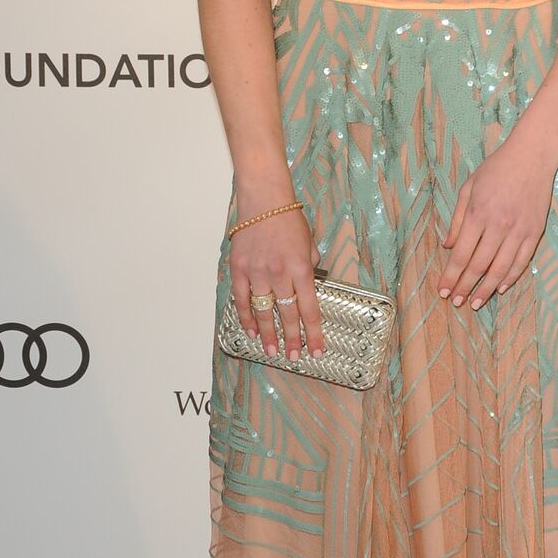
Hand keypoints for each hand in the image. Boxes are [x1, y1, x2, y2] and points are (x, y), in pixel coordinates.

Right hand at [230, 198, 322, 360]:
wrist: (264, 200)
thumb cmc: (289, 219)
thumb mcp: (310, 244)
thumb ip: (310, 268)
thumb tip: (308, 287)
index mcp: (302, 269)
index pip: (310, 309)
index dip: (314, 334)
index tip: (317, 351)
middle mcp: (280, 274)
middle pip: (287, 315)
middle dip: (292, 340)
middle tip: (294, 357)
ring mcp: (258, 272)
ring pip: (263, 311)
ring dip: (268, 334)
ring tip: (271, 351)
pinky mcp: (240, 268)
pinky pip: (242, 299)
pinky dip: (246, 317)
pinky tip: (251, 331)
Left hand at [439, 132, 557, 311]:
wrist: (531, 156)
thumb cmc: (496, 169)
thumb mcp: (468, 188)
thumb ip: (457, 219)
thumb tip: (448, 247)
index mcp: (478, 214)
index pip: (461, 255)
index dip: (451, 276)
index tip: (442, 290)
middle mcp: (498, 226)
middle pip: (479, 266)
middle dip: (465, 287)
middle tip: (455, 303)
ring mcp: (519, 231)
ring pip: (501, 269)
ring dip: (486, 289)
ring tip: (476, 303)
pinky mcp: (534, 232)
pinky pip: (521, 262)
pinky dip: (510, 277)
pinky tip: (500, 288)